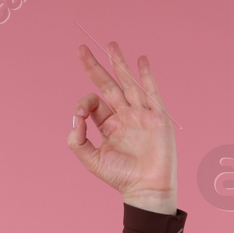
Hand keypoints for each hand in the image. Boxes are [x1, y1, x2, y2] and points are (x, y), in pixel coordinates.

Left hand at [67, 41, 177, 213]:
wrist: (146, 188)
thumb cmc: (120, 177)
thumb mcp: (91, 159)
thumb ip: (78, 139)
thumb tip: (76, 117)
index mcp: (109, 125)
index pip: (94, 102)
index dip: (84, 102)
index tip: (81, 114)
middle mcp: (125, 116)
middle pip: (108, 85)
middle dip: (95, 66)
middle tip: (81, 49)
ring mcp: (141, 114)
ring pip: (128, 83)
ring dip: (119, 63)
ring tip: (110, 44)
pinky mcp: (157, 117)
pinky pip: (151, 92)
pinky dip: (146, 75)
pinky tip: (141, 60)